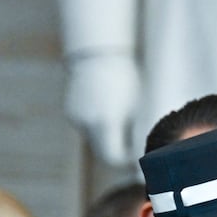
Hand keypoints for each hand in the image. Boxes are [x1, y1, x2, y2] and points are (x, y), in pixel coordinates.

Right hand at [65, 51, 138, 167]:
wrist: (100, 54)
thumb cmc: (127, 80)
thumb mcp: (138, 107)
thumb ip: (138, 133)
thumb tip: (146, 156)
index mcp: (106, 122)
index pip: (115, 158)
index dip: (128, 162)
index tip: (141, 158)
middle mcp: (87, 123)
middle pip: (102, 153)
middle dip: (119, 155)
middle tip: (135, 153)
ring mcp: (76, 118)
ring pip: (95, 141)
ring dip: (109, 140)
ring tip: (124, 124)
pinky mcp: (71, 113)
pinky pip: (87, 128)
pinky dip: (99, 128)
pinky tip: (109, 112)